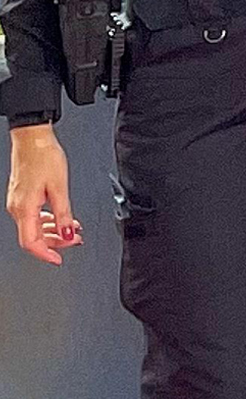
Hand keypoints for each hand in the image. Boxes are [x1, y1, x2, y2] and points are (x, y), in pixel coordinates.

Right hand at [7, 124, 76, 264]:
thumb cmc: (44, 157)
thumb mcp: (60, 187)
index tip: (59, 259)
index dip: (45, 254)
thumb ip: (64, 213)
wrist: (33, 139)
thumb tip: (68, 234)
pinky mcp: (22, 196)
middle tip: (75, 240)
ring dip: (54, 231)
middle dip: (56, 242)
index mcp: (24, 208)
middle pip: (33, 237)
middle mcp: (17, 207)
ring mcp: (18, 202)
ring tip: (73, 229)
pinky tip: (61, 218)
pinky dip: (49, 221)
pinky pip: (34, 216)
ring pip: (34, 227)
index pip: (31, 243)